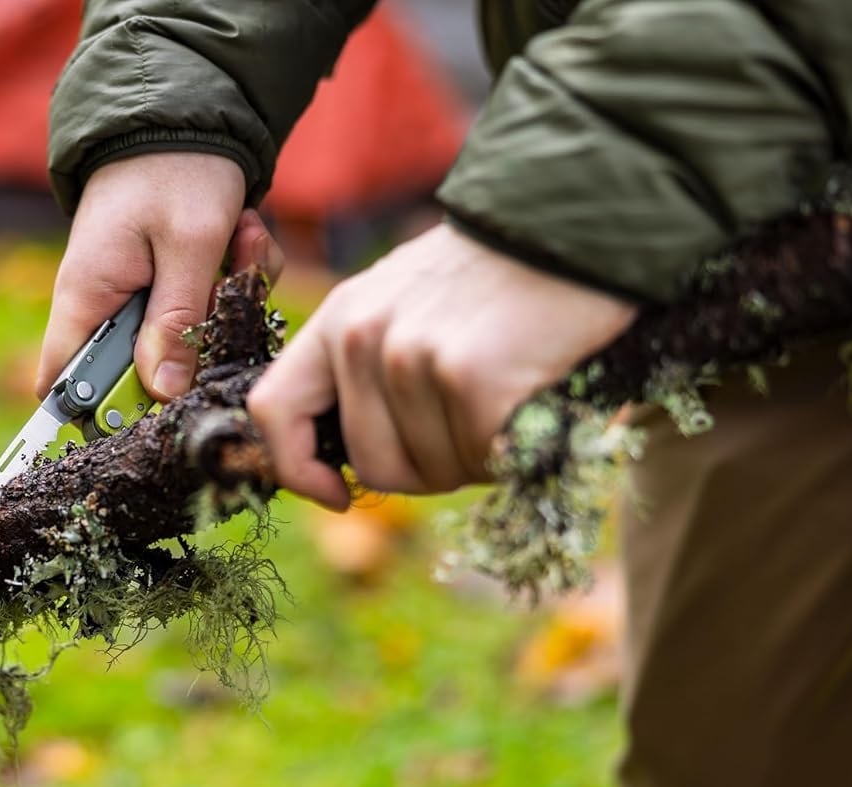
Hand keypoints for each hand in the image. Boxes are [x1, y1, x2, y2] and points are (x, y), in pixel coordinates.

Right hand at [37, 153, 284, 400]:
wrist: (192, 111)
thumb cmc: (177, 167)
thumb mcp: (188, 244)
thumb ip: (178, 321)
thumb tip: (163, 394)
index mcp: (87, 298)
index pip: (61, 385)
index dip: (93, 416)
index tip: (150, 419)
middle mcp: (107, 305)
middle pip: (145, 372)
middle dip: (198, 342)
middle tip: (228, 288)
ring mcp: (143, 296)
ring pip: (190, 338)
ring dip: (230, 298)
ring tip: (243, 238)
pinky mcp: (175, 285)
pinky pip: (211, 307)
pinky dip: (239, 275)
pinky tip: (245, 231)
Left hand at [247, 224, 636, 508]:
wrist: (579, 226)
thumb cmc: (498, 279)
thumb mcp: (406, 304)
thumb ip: (366, 369)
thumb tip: (347, 465)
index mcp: (339, 319)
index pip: (272, 410)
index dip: (296, 469)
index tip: (336, 494)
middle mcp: (362, 336)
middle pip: (372, 465)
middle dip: (425, 471)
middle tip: (472, 432)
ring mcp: (411, 356)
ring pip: (431, 470)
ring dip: (474, 459)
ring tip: (505, 400)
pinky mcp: (468, 378)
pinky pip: (480, 460)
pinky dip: (509, 453)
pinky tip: (529, 406)